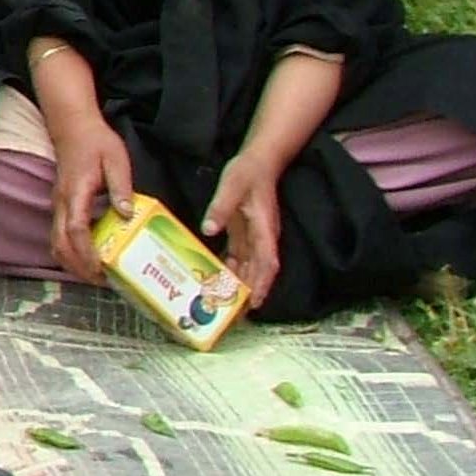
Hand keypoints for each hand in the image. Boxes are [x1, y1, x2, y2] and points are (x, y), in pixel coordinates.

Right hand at [48, 119, 138, 285]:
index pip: (75, 229)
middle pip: (60, 245)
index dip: (87, 253)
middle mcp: (61, 203)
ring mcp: (58, 206)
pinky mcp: (60, 208)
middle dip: (79, 268)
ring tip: (97, 275)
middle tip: (102, 281)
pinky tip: (90, 258)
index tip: (101, 269)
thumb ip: (121, 187)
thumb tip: (127, 214)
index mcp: (76, 192)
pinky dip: (71, 254)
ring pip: (56, 244)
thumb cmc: (96, 142)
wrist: (73, 127)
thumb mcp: (116, 160)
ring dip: (73, 264)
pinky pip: (59, 237)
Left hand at [200, 153, 281, 308]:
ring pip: (249, 267)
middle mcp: (262, 238)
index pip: (267, 263)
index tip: (254, 304)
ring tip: (223, 303)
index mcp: (263, 230)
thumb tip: (209, 229)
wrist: (260, 161)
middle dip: (248, 294)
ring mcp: (255, 237)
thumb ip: (221, 207)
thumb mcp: (232, 185)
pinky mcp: (246, 234)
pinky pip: (240, 257)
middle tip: (233, 315)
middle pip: (259, 272)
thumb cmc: (249, 172)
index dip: (261, 284)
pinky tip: (216, 279)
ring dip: (239, 284)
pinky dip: (231, 270)